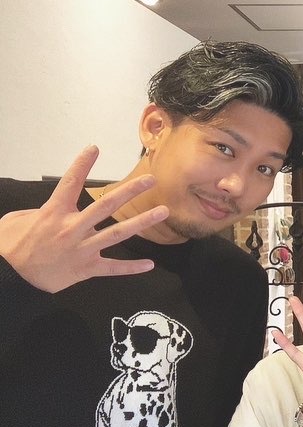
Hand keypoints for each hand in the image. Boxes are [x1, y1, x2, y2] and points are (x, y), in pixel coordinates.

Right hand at [0, 146, 168, 292]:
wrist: (8, 277)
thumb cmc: (12, 246)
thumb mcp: (15, 221)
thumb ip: (36, 211)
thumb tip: (49, 208)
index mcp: (54, 212)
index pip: (70, 183)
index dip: (82, 165)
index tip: (95, 149)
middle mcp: (72, 228)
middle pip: (106, 206)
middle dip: (130, 191)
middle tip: (150, 180)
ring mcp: (82, 249)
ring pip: (117, 234)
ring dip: (142, 222)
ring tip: (163, 212)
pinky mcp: (86, 268)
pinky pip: (113, 268)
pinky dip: (131, 268)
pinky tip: (149, 265)